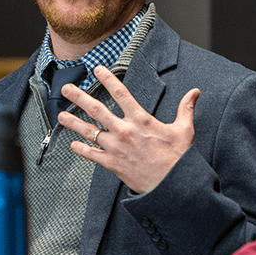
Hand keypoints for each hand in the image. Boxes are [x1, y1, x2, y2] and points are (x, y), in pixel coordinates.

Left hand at [58, 65, 199, 193]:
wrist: (171, 185)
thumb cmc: (178, 158)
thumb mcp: (184, 130)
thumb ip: (186, 109)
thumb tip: (194, 93)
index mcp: (141, 120)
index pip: (121, 93)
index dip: (108, 79)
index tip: (98, 69)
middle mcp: (125, 131)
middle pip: (97, 109)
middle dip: (79, 97)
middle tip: (67, 88)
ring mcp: (116, 148)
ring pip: (89, 131)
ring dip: (73, 122)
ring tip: (61, 115)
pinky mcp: (112, 164)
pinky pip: (92, 154)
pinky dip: (81, 150)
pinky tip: (72, 145)